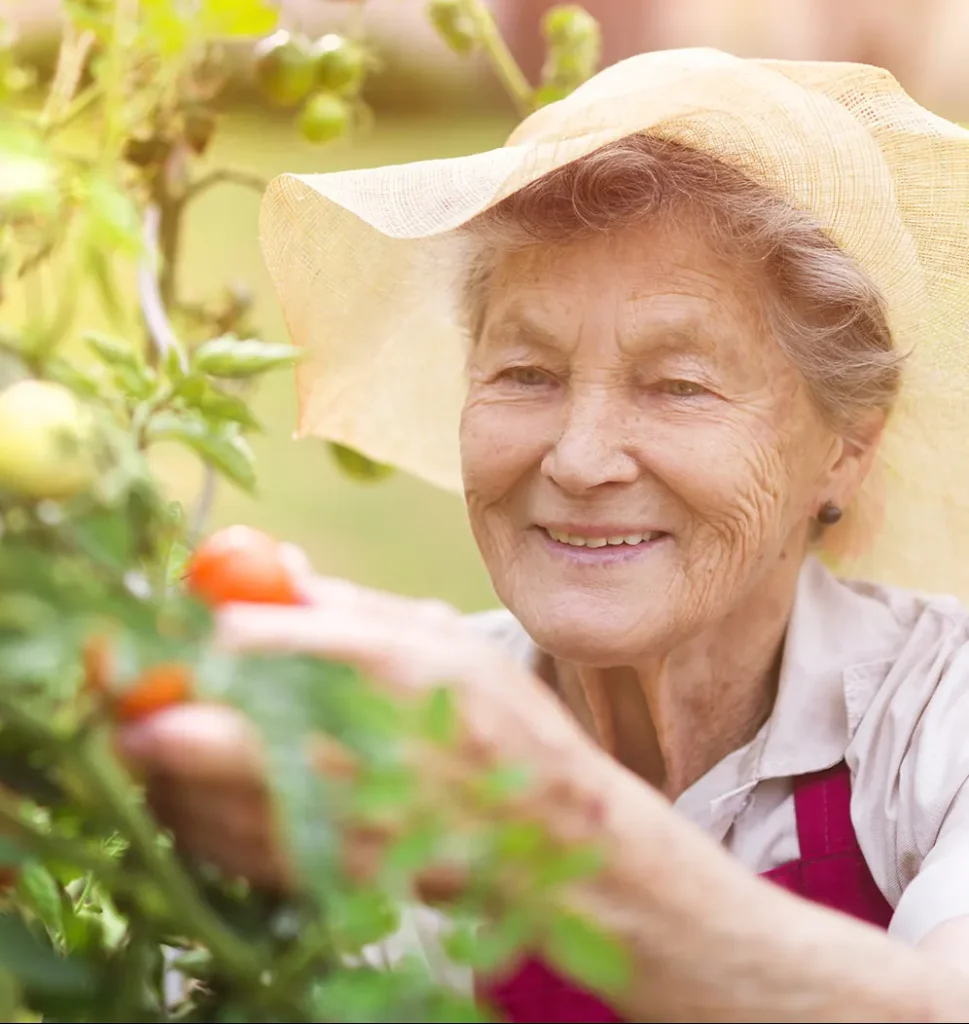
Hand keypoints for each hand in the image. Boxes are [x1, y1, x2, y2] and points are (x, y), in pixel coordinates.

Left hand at [118, 562, 605, 894]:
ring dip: (150, 762)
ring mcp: (332, 822)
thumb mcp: (444, 638)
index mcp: (385, 667)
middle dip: (139, 704)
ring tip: (149, 728)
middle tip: (117, 683)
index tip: (151, 624)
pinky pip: (216, 847)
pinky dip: (184, 812)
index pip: (245, 643)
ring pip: (188, 797)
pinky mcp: (320, 877)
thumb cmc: (499, 720)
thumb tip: (270, 566)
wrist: (551, 837)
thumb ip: (352, 604)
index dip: (180, 631)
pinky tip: (189, 785)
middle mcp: (351, 745)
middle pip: (193, 730)